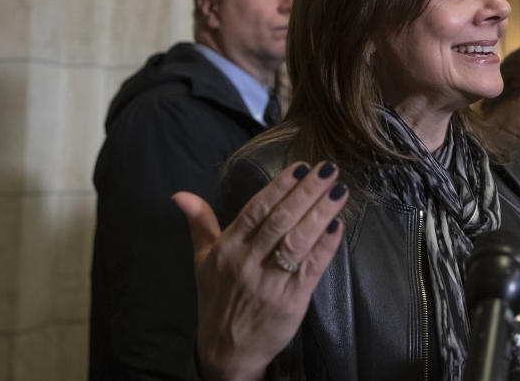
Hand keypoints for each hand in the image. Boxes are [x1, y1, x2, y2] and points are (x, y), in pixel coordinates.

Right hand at [172, 162, 346, 380]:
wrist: (226, 352)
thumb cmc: (217, 299)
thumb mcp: (202, 261)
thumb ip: (199, 223)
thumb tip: (180, 195)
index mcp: (228, 249)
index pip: (256, 210)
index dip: (279, 187)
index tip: (301, 166)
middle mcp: (248, 263)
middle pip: (280, 221)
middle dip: (306, 192)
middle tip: (328, 169)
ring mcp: (270, 283)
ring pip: (298, 241)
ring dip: (321, 214)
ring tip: (339, 191)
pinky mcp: (291, 302)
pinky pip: (311, 268)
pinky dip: (326, 246)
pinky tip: (337, 226)